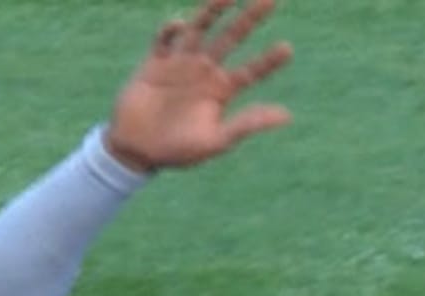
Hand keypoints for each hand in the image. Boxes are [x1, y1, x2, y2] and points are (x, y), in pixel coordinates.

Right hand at [104, 0, 294, 174]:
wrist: (137, 151)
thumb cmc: (179, 151)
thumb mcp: (216, 141)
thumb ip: (247, 123)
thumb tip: (287, 114)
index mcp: (222, 91)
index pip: (251, 72)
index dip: (269, 60)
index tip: (287, 48)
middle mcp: (205, 72)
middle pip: (231, 39)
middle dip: (248, 20)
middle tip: (270, 0)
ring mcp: (180, 64)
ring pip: (199, 29)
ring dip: (212, 11)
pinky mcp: (155, 62)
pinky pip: (165, 40)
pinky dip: (171, 30)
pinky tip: (179, 25)